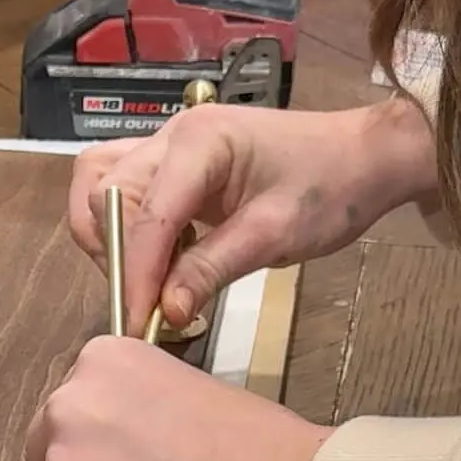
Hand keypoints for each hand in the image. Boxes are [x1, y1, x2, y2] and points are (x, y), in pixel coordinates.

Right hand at [69, 97, 436, 334]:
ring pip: (99, 185)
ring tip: (143, 278)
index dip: (135, 275)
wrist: (361, 158)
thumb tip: (165, 312)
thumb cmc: (329, 188)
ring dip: (108, 237)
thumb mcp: (274, 236)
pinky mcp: (171, 163)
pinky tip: (159, 259)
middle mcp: (172, 135)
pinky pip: (122, 189)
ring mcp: (167, 144)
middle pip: (103, 193)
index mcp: (201, 142)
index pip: (145, 215)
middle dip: (116, 255)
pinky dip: (124, 228)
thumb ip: (211, 270)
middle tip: (144, 303)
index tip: (138, 325)